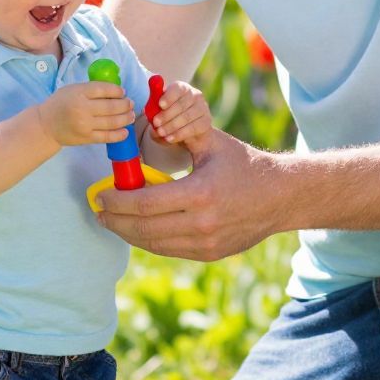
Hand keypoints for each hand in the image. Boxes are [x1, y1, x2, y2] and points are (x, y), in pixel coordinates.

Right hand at [40, 81, 135, 148]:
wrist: (46, 125)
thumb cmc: (60, 104)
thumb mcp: (72, 89)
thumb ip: (91, 89)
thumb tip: (116, 90)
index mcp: (79, 93)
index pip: (103, 90)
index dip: (117, 91)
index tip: (123, 92)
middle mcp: (83, 109)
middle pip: (111, 107)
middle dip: (125, 105)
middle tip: (131, 104)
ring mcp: (85, 125)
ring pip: (112, 122)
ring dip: (126, 118)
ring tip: (131, 115)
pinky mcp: (87, 138)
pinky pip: (107, 137)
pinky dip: (119, 134)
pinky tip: (126, 131)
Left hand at [95, 127, 288, 259]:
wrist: (280, 196)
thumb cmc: (243, 164)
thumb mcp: (212, 142)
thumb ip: (178, 135)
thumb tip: (144, 126)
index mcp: (200, 193)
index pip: (145, 204)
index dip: (117, 202)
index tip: (101, 195)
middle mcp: (202, 224)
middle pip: (144, 229)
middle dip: (115, 221)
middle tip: (99, 210)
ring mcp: (206, 243)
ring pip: (154, 244)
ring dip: (128, 233)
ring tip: (112, 221)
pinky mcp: (209, 254)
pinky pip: (169, 250)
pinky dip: (149, 240)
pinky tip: (137, 229)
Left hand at [148, 79, 213, 154]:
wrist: (191, 133)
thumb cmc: (172, 119)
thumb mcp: (160, 114)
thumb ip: (153, 113)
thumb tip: (148, 115)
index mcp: (182, 88)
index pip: (177, 88)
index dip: (169, 96)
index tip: (160, 105)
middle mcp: (195, 95)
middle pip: (181, 104)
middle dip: (166, 114)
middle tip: (156, 123)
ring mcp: (202, 108)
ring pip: (186, 117)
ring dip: (171, 126)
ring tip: (161, 133)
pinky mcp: (206, 122)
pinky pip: (192, 128)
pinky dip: (179, 134)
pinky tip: (170, 139)